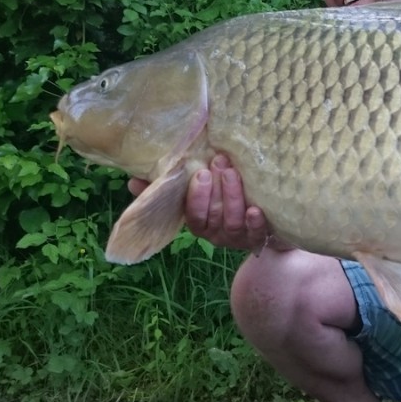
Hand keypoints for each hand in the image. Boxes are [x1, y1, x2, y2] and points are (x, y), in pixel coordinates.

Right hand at [128, 154, 287, 251]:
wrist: (267, 219)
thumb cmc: (223, 199)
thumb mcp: (198, 190)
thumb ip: (167, 186)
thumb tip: (133, 180)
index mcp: (200, 223)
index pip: (193, 216)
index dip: (196, 197)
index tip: (201, 173)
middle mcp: (216, 234)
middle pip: (214, 215)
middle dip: (216, 190)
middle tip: (219, 162)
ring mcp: (237, 238)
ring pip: (232, 222)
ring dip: (233, 197)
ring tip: (233, 173)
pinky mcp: (258, 238)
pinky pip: (256, 234)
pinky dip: (255, 224)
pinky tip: (256, 210)